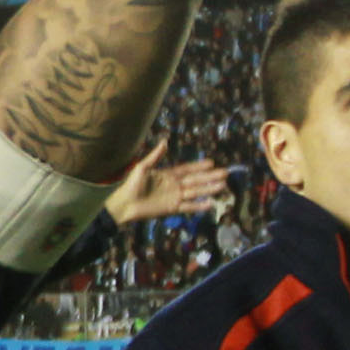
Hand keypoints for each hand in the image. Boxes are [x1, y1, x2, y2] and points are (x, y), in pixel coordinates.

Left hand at [106, 142, 232, 226]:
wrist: (125, 204)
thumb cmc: (131, 184)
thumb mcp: (143, 167)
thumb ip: (155, 156)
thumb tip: (165, 141)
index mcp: (168, 175)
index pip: (187, 169)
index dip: (199, 167)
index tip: (211, 163)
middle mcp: (174, 185)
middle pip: (196, 180)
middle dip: (210, 177)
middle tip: (225, 173)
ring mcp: (174, 197)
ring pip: (195, 192)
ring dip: (209, 189)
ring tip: (223, 186)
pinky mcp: (172, 208)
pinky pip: (188, 206)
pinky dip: (199, 205)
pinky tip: (211, 203)